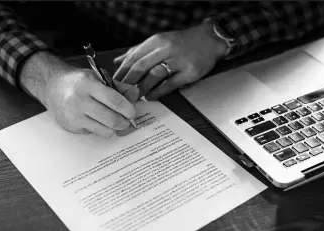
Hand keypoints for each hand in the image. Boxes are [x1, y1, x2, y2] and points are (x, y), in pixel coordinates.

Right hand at [20, 52, 138, 137]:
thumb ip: (120, 87)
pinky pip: (95, 132)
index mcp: (88, 84)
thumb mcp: (99, 78)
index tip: (132, 112)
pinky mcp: (71, 126)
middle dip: (124, 122)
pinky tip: (100, 122)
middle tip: (128, 121)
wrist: (52, 87)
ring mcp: (74, 115)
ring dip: (115, 128)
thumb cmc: (79, 82)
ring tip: (116, 122)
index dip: (128, 109)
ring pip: (105, 130)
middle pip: (111, 119)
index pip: (114, 100)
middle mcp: (79, 100)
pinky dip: (102, 129)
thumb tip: (136, 96)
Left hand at [113, 20, 227, 100]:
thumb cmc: (182, 43)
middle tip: (120, 94)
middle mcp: (166, 48)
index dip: (121, 72)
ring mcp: (179, 60)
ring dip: (141, 88)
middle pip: (141, 66)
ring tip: (134, 97)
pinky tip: (151, 97)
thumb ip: (138, 51)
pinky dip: (158, 92)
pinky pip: (170, 84)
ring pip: (154, 75)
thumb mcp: (159, 41)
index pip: (133, 57)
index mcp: (156, 41)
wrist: (210, 40)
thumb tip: (117, 61)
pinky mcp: (189, 72)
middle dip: (128, 82)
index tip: (113, 83)